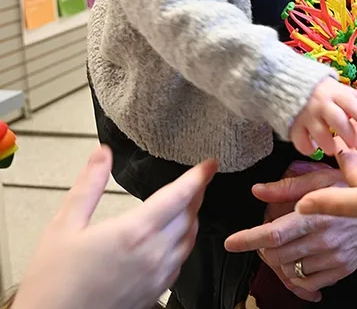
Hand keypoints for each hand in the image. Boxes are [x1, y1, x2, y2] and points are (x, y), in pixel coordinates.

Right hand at [13, 146, 216, 308]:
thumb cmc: (54, 283)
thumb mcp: (64, 225)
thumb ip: (88, 185)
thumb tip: (102, 154)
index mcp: (135, 232)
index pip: (180, 196)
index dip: (199, 177)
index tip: (210, 164)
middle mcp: (153, 255)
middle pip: (190, 216)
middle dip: (196, 194)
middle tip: (197, 179)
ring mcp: (157, 277)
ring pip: (189, 240)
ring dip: (192, 218)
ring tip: (187, 203)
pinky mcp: (155, 294)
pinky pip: (180, 262)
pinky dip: (183, 242)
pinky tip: (172, 238)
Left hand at [226, 163, 356, 300]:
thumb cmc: (347, 187)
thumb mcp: (318, 178)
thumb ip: (286, 187)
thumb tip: (258, 190)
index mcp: (315, 214)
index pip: (274, 234)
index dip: (249, 239)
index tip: (231, 243)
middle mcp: (323, 240)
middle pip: (277, 255)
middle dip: (264, 248)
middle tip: (268, 236)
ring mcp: (333, 258)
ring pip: (290, 270)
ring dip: (281, 260)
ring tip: (289, 243)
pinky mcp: (341, 270)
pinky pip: (307, 283)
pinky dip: (298, 274)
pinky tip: (301, 258)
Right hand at [290, 76, 356, 156]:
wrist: (285, 81)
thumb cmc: (316, 87)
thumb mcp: (335, 86)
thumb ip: (352, 95)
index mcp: (334, 93)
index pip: (350, 103)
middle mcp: (321, 104)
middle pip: (337, 120)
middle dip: (347, 134)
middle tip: (353, 145)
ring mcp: (306, 115)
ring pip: (320, 133)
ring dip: (328, 144)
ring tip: (332, 150)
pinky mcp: (293, 124)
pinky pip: (300, 141)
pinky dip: (307, 148)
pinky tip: (313, 149)